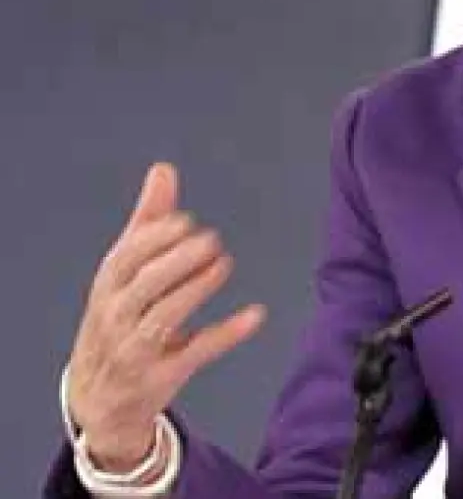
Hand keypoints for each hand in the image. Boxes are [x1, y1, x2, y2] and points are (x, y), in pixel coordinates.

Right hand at [65, 163, 265, 470]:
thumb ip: (148, 222)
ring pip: (162, 318)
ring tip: (224, 264)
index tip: (186, 221)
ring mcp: (136, 350)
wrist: (99, 399)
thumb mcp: (126, 273)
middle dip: (175, 261)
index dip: (154, 239)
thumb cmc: (117, 319)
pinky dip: (226, 333)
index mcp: (107, 288)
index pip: (124, 258)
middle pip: (142, 286)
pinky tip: (256, 314)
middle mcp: (115, 318)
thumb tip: (164, 170)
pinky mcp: (162, 377)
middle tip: (211, 240)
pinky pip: (195, 354)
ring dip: (194, 290)